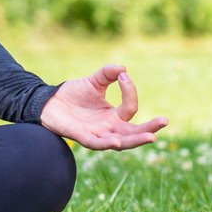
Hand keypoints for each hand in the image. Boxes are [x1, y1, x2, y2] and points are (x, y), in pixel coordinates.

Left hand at [39, 64, 167, 150]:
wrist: (47, 101)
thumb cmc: (72, 94)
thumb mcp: (93, 81)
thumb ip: (107, 74)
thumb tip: (123, 68)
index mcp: (114, 116)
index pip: (130, 108)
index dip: (130, 92)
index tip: (123, 76)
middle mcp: (109, 128)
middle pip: (133, 133)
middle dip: (149, 128)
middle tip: (164, 120)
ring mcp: (96, 134)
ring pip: (120, 142)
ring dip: (135, 140)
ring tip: (151, 137)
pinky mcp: (81, 137)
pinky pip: (96, 144)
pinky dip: (106, 143)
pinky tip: (115, 142)